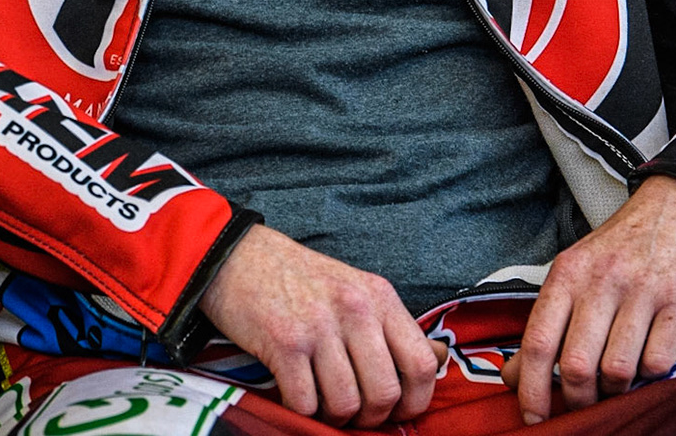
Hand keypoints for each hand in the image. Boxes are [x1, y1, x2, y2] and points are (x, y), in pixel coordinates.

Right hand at [198, 224, 444, 427]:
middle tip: (354, 413)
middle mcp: (355, 309)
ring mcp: (319, 326)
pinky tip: (295, 394)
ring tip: (322, 402)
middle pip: (385, 393)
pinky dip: (301, 411)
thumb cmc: (299, 279)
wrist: (237, 258)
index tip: (398, 411)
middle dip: (370, 418)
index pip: (421, 363)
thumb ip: (390, 326)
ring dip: (334, 417)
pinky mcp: (285, 343)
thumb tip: (437, 360)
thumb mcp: (355, 289)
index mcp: (379, 296)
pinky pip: (305, 403)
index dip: (415, 401)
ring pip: (346, 404)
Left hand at [501, 175, 675, 423]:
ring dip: (615, 389)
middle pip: (576, 364)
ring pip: (617, 370)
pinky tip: (647, 360)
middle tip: (583, 403)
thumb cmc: (623, 246)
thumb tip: (515, 374)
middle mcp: (601, 281)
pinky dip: (650, 375)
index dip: (531, 388)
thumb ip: (547, 321)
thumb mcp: (576, 271)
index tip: (532, 416)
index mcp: (568, 274)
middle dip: (577, 398)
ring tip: (617, 381)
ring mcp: (642, 292)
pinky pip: (658, 361)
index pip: (539, 342)